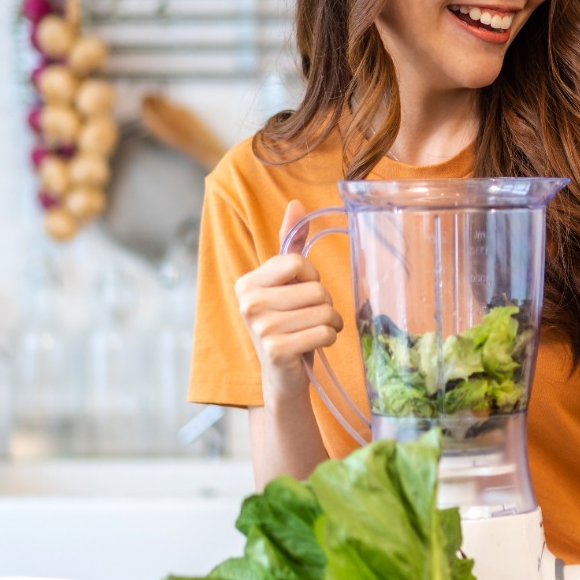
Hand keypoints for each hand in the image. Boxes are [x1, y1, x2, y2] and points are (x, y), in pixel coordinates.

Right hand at [236, 200, 342, 398]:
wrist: (283, 375)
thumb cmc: (288, 325)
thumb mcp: (288, 284)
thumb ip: (290, 246)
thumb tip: (295, 204)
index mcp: (247, 282)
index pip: (299, 263)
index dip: (312, 278)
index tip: (302, 293)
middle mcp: (248, 302)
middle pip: (316, 289)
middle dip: (325, 304)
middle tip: (310, 318)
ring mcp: (260, 327)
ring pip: (325, 311)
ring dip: (331, 323)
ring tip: (314, 332)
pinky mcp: (277, 350)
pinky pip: (325, 332)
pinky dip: (329, 339)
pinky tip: (314, 346)